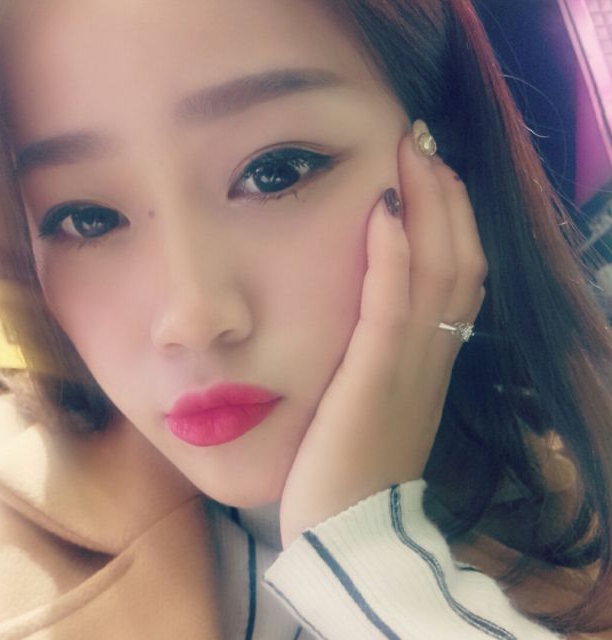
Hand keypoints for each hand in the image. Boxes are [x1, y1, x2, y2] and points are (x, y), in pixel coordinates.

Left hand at [278, 123, 487, 548]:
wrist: (348, 535)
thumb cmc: (351, 471)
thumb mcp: (376, 407)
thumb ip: (380, 363)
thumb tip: (372, 318)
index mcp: (429, 362)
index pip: (457, 276)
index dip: (451, 221)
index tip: (431, 175)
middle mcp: (430, 357)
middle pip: (456, 260)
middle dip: (444, 197)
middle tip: (422, 144)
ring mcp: (407, 368)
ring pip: (435, 272)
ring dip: (427, 207)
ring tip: (411, 155)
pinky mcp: (373, 381)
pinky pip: (391, 308)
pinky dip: (392, 256)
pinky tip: (385, 211)